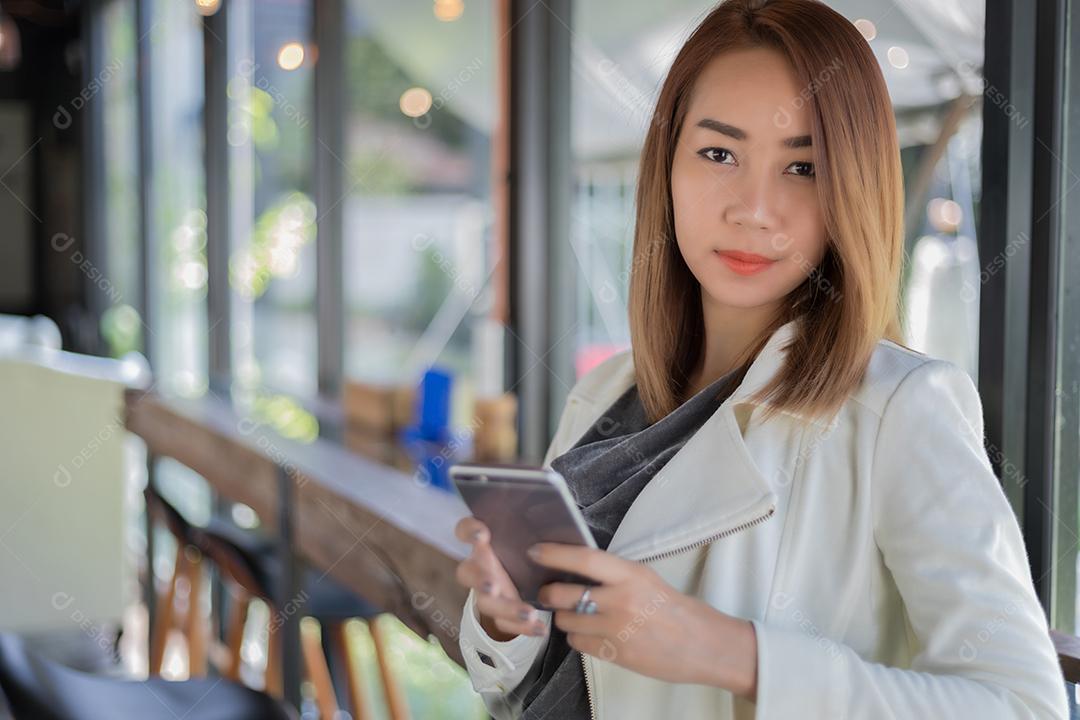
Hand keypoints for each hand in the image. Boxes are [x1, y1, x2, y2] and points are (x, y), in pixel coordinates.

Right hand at [454, 516, 549, 640]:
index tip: (482, 534)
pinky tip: (541, 628)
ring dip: (505, 607)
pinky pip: (504, 622)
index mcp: (484, 540)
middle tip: (492, 586)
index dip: (469, 531)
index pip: (465, 530)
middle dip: (479, 579)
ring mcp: (487, 591)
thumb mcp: (531, 527)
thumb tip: (547, 494)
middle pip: (468, 572)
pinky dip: (522, 627)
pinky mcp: (499, 611)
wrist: (532, 572)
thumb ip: (533, 514)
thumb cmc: (529, 541)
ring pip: (486, 602)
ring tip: (529, 612)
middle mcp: (480, 565)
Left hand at [528, 542, 757, 698]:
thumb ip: (614, 575)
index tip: (535, 551)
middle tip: (547, 592)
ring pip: (566, 621)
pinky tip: (590, 633)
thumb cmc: (676, 608)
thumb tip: (577, 570)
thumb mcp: (646, 579)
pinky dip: (577, 638)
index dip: (554, 554)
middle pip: (564, 594)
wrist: (704, 645)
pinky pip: (578, 643)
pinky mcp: (614, 654)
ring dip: (564, 618)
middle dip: (549, 593)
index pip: (584, 559)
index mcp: (631, 574)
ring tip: (574, 615)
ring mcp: (616, 630)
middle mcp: (620, 600)